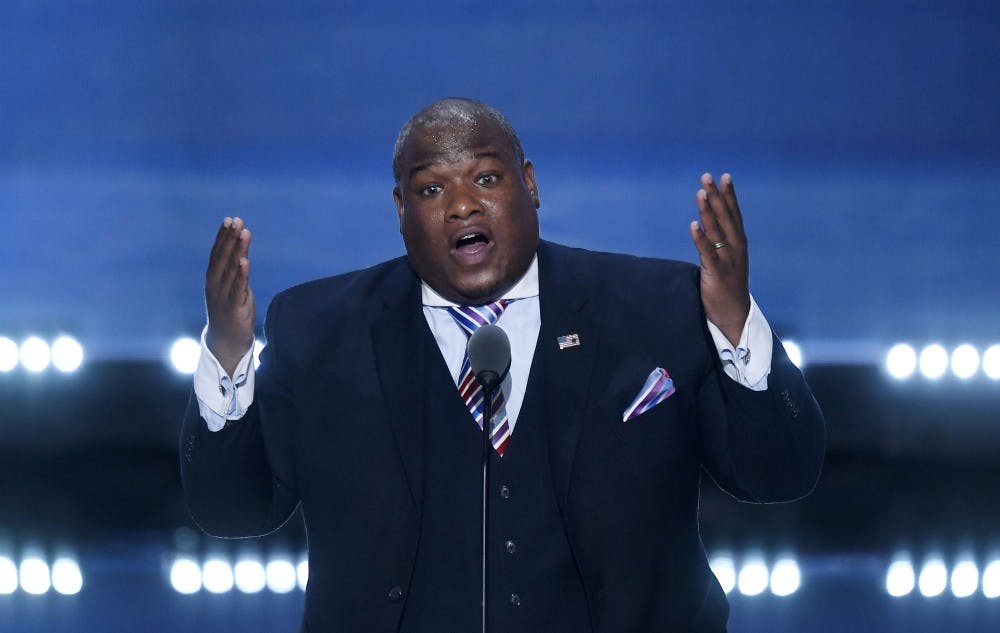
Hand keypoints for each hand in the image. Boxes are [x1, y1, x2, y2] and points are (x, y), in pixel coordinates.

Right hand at [205, 216, 255, 376]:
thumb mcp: (233, 286)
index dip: (223, 236)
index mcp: (213, 278)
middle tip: (236, 220)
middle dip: (229, 238)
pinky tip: (245, 261)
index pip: (217, 253)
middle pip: (222, 257)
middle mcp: (215, 285)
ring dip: (238, 250)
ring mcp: (222, 297)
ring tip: (244, 233)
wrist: (226, 342)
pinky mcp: (233, 308)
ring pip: (231, 270)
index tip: (230, 219)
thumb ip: (236, 268)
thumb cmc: (231, 311)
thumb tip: (241, 247)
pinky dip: (241, 275)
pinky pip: (237, 289)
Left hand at [688, 173, 750, 346]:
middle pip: (725, 217)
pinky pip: (707, 252)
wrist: (735, 314)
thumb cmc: (729, 285)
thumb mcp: (728, 259)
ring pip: (716, 230)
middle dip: (716, 196)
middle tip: (707, 177)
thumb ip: (721, 242)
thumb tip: (709, 223)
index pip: (734, 214)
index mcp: (739, 243)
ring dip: (708, 211)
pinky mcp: (716, 272)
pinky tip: (694, 225)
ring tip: (700, 193)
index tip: (724, 176)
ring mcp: (727, 259)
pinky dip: (701, 238)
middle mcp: (736, 247)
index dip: (729, 195)